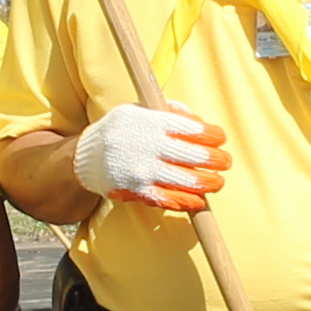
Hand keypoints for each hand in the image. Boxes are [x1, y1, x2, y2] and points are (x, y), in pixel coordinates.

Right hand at [72, 103, 232, 212]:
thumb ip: (168, 111)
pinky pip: (168, 199)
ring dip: (208, 182)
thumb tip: (197, 120)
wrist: (86, 158)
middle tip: (224, 162)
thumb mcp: (139, 110)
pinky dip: (187, 201)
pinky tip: (198, 200)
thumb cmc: (119, 131)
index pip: (192, 128)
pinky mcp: (137, 191)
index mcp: (150, 122)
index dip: (212, 135)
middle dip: (216, 160)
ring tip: (216, 182)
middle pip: (194, 155)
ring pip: (186, 180)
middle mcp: (148, 145)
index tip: (219, 138)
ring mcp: (143, 170)